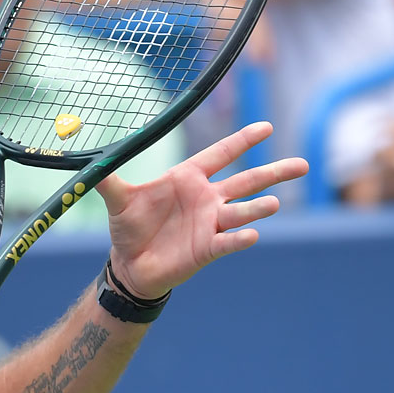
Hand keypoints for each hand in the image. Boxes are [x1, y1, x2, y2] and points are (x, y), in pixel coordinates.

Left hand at [98, 122, 308, 299]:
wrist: (130, 265)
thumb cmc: (129, 228)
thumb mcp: (118, 200)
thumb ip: (108, 178)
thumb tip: (90, 158)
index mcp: (188, 179)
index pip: (221, 154)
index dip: (242, 141)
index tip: (267, 127)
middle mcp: (207, 198)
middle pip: (247, 181)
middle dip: (274, 173)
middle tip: (303, 164)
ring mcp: (211, 223)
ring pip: (243, 211)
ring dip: (258, 207)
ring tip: (274, 203)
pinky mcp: (208, 248)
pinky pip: (228, 241)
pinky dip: (240, 238)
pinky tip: (253, 234)